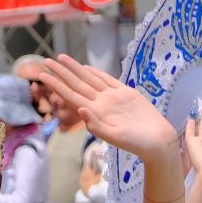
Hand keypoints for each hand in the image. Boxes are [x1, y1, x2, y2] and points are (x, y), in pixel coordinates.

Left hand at [37, 56, 179, 167]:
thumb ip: (97, 126)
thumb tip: (81, 109)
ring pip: (89, 79)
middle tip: (46, 60)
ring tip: (61, 58)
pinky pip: (107, 80)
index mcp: (96, 113)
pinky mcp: (126, 94)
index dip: (57, 84)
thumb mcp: (116, 137)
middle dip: (61, 72)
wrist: (158, 142)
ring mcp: (113, 98)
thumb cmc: (138, 144)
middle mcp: (101, 104)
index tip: (43, 75)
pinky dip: (95, 72)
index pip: (71, 95)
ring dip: (75, 69)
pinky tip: (85, 67)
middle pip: (76, 84)